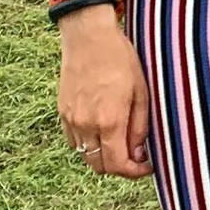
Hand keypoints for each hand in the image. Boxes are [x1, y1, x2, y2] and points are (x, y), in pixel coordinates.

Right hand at [58, 11, 152, 178]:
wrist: (88, 36)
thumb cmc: (120, 60)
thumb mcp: (141, 92)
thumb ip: (140, 127)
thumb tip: (140, 154)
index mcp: (109, 120)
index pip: (118, 165)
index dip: (135, 172)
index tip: (147, 166)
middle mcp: (86, 124)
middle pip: (100, 167)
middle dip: (119, 167)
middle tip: (136, 157)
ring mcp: (71, 119)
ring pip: (86, 156)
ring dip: (103, 156)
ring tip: (120, 142)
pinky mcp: (62, 112)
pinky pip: (74, 141)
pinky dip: (88, 144)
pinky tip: (103, 130)